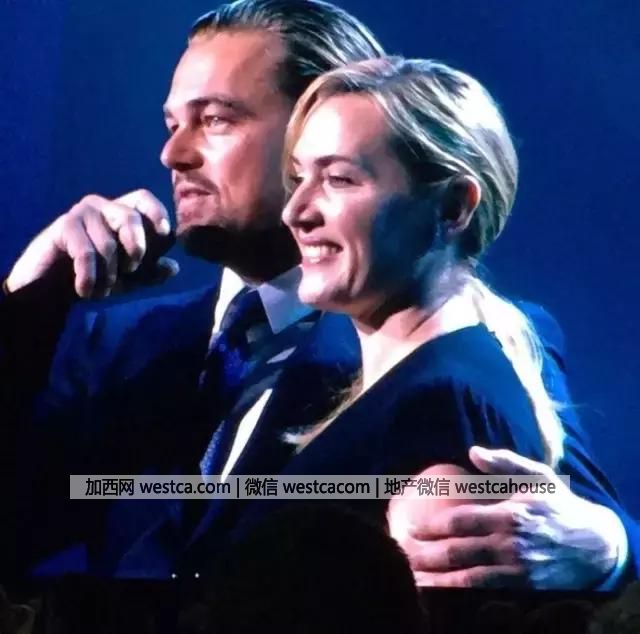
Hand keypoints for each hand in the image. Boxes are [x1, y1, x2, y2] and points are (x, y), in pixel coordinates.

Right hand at [6, 189, 174, 297]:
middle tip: (130, 270)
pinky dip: (90, 277)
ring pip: (109, 243)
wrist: (49, 290)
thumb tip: (173, 267)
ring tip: (102, 289)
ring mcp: (82, 214)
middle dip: (135, 248)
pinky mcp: (63, 226)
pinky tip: (85, 291)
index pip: (143, 199)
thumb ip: (150, 273)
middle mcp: (103, 207)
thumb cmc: (94, 278)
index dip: (156, 212)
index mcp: (122, 214)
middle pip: (129, 216)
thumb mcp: (128, 280)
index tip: (164, 232)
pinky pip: (86, 253)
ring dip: (109, 274)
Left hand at [390, 447, 625, 588]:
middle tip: (399, 550)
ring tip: (409, 575)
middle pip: (456, 551)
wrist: (596, 545)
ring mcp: (517, 570)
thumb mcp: (537, 475)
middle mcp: (511, 543)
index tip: (409, 524)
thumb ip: (504, 463)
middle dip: (423, 552)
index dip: (430, 524)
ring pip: (466, 577)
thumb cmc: (559, 504)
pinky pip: (484, 593)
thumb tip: (472, 452)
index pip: (459, 520)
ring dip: (435, 577)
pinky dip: (458, 594)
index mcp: (509, 513)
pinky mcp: (523, 589)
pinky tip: (438, 592)